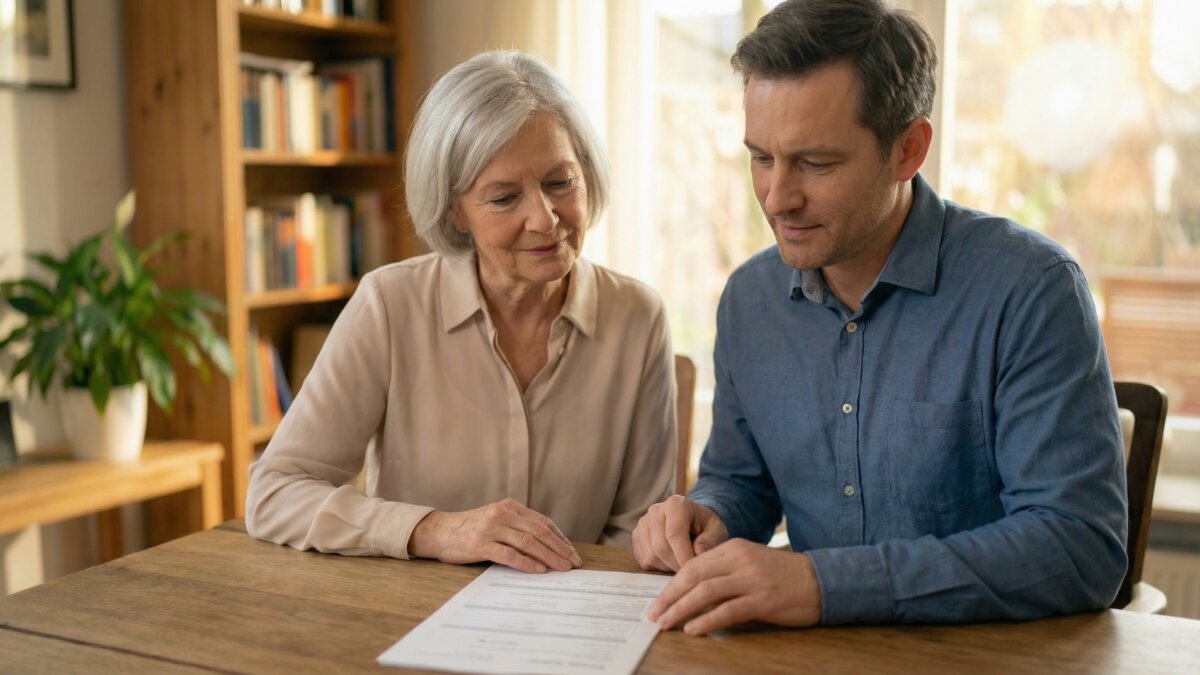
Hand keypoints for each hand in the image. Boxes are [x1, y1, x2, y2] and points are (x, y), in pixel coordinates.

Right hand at [408, 498, 581, 573]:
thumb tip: (547, 545)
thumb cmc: (471, 528)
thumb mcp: (496, 519)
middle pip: (539, 532)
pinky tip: (539, 570)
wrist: (439, 531)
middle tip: (574, 562)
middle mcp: (502, 514)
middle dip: (560, 548)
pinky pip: (509, 554)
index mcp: (510, 506)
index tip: (571, 551)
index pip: (542, 522)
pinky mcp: (481, 544)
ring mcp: (491, 528)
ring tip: (562, 568)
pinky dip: (527, 563)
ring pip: (528, 542)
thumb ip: (517, 526)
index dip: (560, 538)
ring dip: (549, 557)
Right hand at [632, 495, 728, 571]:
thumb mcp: (717, 531)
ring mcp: (643, 523)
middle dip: (676, 564)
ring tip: (682, 564)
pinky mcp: (637, 536)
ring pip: (651, 555)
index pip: (674, 533)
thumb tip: (698, 553)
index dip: (683, 555)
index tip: (694, 570)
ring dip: (668, 567)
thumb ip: (710, 541)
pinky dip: (658, 567)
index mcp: (676, 504)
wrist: (694, 522)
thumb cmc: (706, 527)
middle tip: (690, 572)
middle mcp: (656, 511)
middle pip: (660, 547)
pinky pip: (644, 560)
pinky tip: (671, 562)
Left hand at [647, 539, 821, 634]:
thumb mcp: (749, 562)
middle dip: (669, 597)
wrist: (820, 580)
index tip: (657, 602)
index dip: (671, 585)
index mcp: (733, 548)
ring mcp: (752, 579)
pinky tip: (693, 630)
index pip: (692, 565)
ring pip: (706, 592)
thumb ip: (723, 570)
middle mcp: (739, 560)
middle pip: (693, 576)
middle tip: (654, 615)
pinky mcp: (764, 600)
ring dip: (681, 609)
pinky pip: (728, 610)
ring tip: (666, 624)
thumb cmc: (782, 575)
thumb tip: (690, 590)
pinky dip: (707, 620)